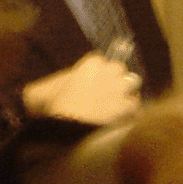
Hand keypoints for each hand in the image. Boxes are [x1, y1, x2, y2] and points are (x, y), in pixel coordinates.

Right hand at [24, 52, 141, 126]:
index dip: (95, 70)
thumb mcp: (47, 87)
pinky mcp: (127, 106)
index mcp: (90, 64)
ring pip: (132, 83)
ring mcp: (120, 88)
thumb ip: (62, 80)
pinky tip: (122, 117)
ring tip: (117, 102)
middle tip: (104, 89)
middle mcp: (109, 71)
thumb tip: (67, 80)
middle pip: (119, 68)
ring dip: (126, 91)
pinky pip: (136, 105)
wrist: (67, 125)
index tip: (89, 79)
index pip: (99, 59)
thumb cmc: (54, 104)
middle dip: (114, 76)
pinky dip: (131, 110)